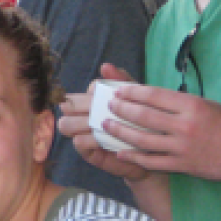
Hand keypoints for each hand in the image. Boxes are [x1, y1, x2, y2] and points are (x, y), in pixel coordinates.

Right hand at [57, 64, 147, 180]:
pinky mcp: (87, 151)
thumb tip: (104, 66)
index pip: (89, 89)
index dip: (97, 91)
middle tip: (104, 111)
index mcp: (98, 100)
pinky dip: (92, 139)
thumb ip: (123, 81)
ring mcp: (83, 133)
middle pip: (68, 105)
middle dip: (84, 106)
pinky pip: (79, 141)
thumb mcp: (138, 100)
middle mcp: (85, 115)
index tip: (115, 97)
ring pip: (66, 124)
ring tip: (103, 126)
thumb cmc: (145, 125)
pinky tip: (106, 139)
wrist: (154, 154)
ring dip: (83, 123)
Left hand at [93, 82, 220, 182]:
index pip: (154, 95)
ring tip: (107, 126)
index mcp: (193, 106)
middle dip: (121, 110)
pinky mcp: (183, 166)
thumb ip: (181, 103)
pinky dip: (133, 157)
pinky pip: (152, 161)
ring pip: (142, 139)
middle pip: (144, 116)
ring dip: (121, 132)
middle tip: (107, 106)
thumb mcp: (208, 105)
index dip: (132, 92)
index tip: (118, 90)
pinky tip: (120, 152)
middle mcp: (185, 125)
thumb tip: (151, 97)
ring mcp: (182, 147)